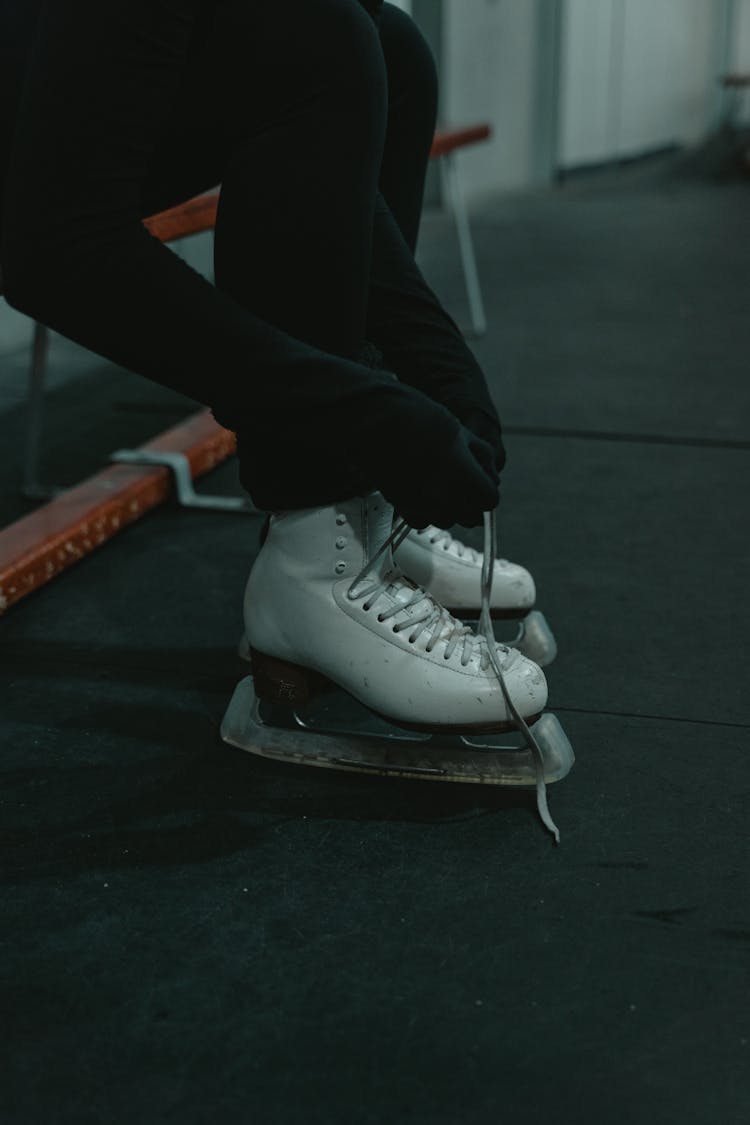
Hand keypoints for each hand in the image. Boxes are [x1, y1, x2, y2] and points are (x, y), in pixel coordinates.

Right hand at [378, 424, 499, 529]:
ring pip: (448, 521)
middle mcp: (441, 495)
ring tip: (442, 483)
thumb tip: (490, 472)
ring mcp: (419, 502)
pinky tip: (424, 491)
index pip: (489, 499)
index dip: (487, 487)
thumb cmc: (416, 416)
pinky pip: (423, 520)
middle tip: (464, 478)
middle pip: (471, 516)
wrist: (372, 418)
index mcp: (460, 474)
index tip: (481, 477)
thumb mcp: (459, 429)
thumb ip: (481, 455)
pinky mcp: (400, 503)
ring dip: (451, 507)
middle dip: (472, 500)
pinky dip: (427, 511)